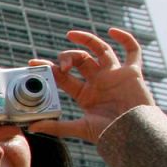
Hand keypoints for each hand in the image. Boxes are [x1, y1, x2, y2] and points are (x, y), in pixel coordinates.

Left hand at [28, 28, 156, 143]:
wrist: (134, 134)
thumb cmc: (110, 133)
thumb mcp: (80, 128)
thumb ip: (57, 126)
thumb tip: (32, 127)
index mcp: (84, 94)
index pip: (63, 76)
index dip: (49, 68)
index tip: (33, 63)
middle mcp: (98, 81)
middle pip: (80, 60)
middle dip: (67, 58)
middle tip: (63, 65)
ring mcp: (115, 75)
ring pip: (100, 50)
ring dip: (86, 40)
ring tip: (71, 35)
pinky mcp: (132, 73)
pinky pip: (132, 51)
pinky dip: (125, 39)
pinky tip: (113, 31)